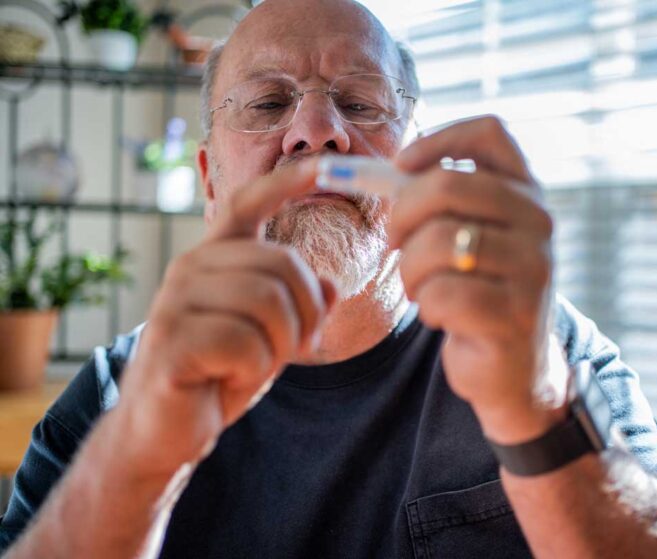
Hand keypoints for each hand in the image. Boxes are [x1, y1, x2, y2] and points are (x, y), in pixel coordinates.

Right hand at [117, 161, 334, 476]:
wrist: (164, 430)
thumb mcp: (270, 336)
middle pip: (283, 264)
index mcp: (213, 258)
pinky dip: (255, 370)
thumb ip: (298, 307)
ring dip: (281, 344)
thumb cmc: (217, 373)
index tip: (324, 165)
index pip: (246, 204)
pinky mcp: (171, 338)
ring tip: (257, 364)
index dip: (286, 182)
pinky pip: (247, 343)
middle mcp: (191, 267)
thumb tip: (331, 286)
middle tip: (295, 346)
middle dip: (306, 313)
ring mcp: (176, 300)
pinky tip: (230, 379)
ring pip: (270, 302)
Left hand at [389, 116, 565, 443]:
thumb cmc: (477, 292)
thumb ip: (432, 201)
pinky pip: (442, 294)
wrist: (514, 369)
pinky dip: (428, 307)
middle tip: (395, 242)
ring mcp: (532, 268)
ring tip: (425, 288)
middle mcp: (538, 222)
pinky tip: (444, 317)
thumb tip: (360, 170)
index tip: (401, 167)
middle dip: (402, 215)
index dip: (437, 140)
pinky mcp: (515, 315)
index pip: (490, 133)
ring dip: (411, 271)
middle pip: (446, 184)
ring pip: (436, 242)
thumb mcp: (465, 237)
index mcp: (525, 193)